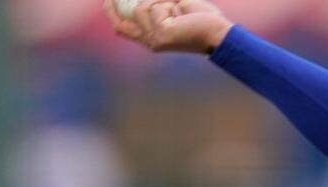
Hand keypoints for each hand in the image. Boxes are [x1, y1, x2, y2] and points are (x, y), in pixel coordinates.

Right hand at [104, 0, 233, 53]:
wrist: (220, 33)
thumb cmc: (203, 20)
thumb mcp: (176, 9)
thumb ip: (159, 4)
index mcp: (153, 39)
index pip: (123, 29)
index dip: (112, 14)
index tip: (108, 0)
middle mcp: (151, 43)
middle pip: (120, 24)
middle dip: (113, 6)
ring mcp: (155, 40)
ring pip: (141, 8)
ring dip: (158, 0)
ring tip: (177, 5)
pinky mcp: (161, 34)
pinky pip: (155, 8)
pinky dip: (167, 3)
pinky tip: (181, 11)